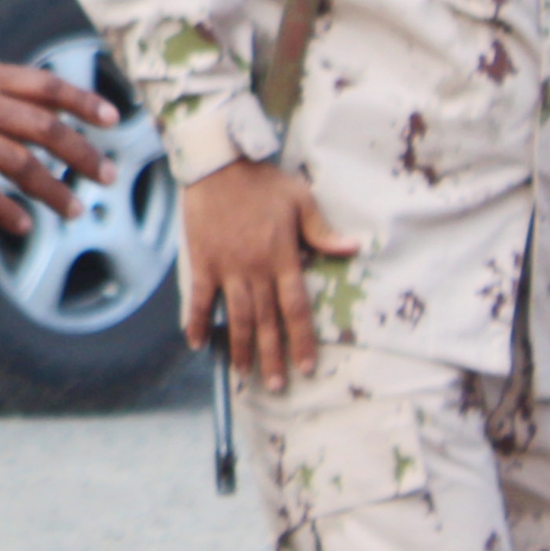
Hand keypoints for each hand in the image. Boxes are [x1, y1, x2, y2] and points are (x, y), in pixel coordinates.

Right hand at [0, 49, 116, 233]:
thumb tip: (33, 106)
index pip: (45, 86)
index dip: (83, 102)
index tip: (113, 119)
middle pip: (44, 129)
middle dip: (83, 153)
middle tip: (107, 173)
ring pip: (20, 165)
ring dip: (54, 190)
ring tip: (75, 209)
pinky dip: (7, 211)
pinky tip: (23, 224)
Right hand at [181, 159, 356, 392]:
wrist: (218, 165)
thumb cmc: (263, 181)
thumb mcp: (301, 200)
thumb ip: (323, 231)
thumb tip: (353, 248)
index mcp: (282, 258)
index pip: (295, 308)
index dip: (301, 339)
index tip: (307, 365)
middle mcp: (255, 270)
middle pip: (265, 321)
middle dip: (272, 355)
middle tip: (278, 385)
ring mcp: (226, 268)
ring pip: (235, 316)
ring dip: (239, 348)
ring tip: (243, 374)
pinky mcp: (202, 261)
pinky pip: (199, 297)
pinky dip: (196, 321)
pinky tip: (195, 343)